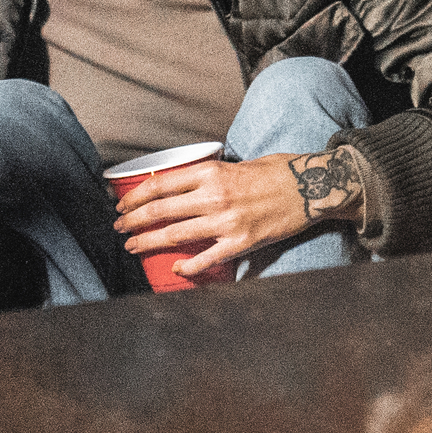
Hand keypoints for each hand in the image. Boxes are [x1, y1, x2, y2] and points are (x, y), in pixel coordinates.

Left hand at [115, 148, 365, 281]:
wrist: (311, 187)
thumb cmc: (276, 172)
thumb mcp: (235, 164)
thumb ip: (208, 175)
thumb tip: (180, 185)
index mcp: (211, 173)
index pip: (159, 185)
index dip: (135, 197)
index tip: (122, 205)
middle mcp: (213, 197)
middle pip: (160, 211)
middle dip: (133, 222)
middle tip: (120, 229)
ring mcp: (226, 222)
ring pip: (175, 236)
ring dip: (148, 242)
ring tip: (134, 247)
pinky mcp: (241, 243)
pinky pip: (206, 259)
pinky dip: (187, 266)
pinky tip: (175, 268)